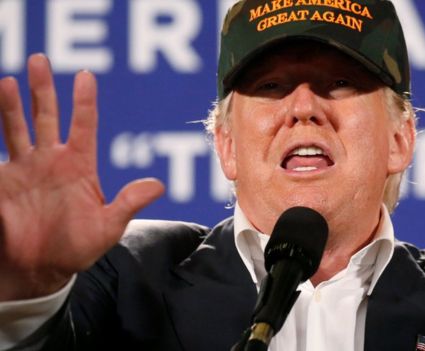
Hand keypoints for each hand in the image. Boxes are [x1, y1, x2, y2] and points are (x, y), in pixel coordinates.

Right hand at [0, 54, 163, 300]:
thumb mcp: (108, 227)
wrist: (39, 271)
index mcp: (79, 166)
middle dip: (42, 89)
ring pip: (17, 127)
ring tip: (7, 79)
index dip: (84, 100)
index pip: (84, 125)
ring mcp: (24, 168)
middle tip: (39, 59)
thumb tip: (158, 185)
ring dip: (11, 104)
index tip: (85, 75)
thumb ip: (128, 203)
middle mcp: (51, 160)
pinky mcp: (2, 182)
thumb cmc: (77, 249)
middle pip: (46, 116)